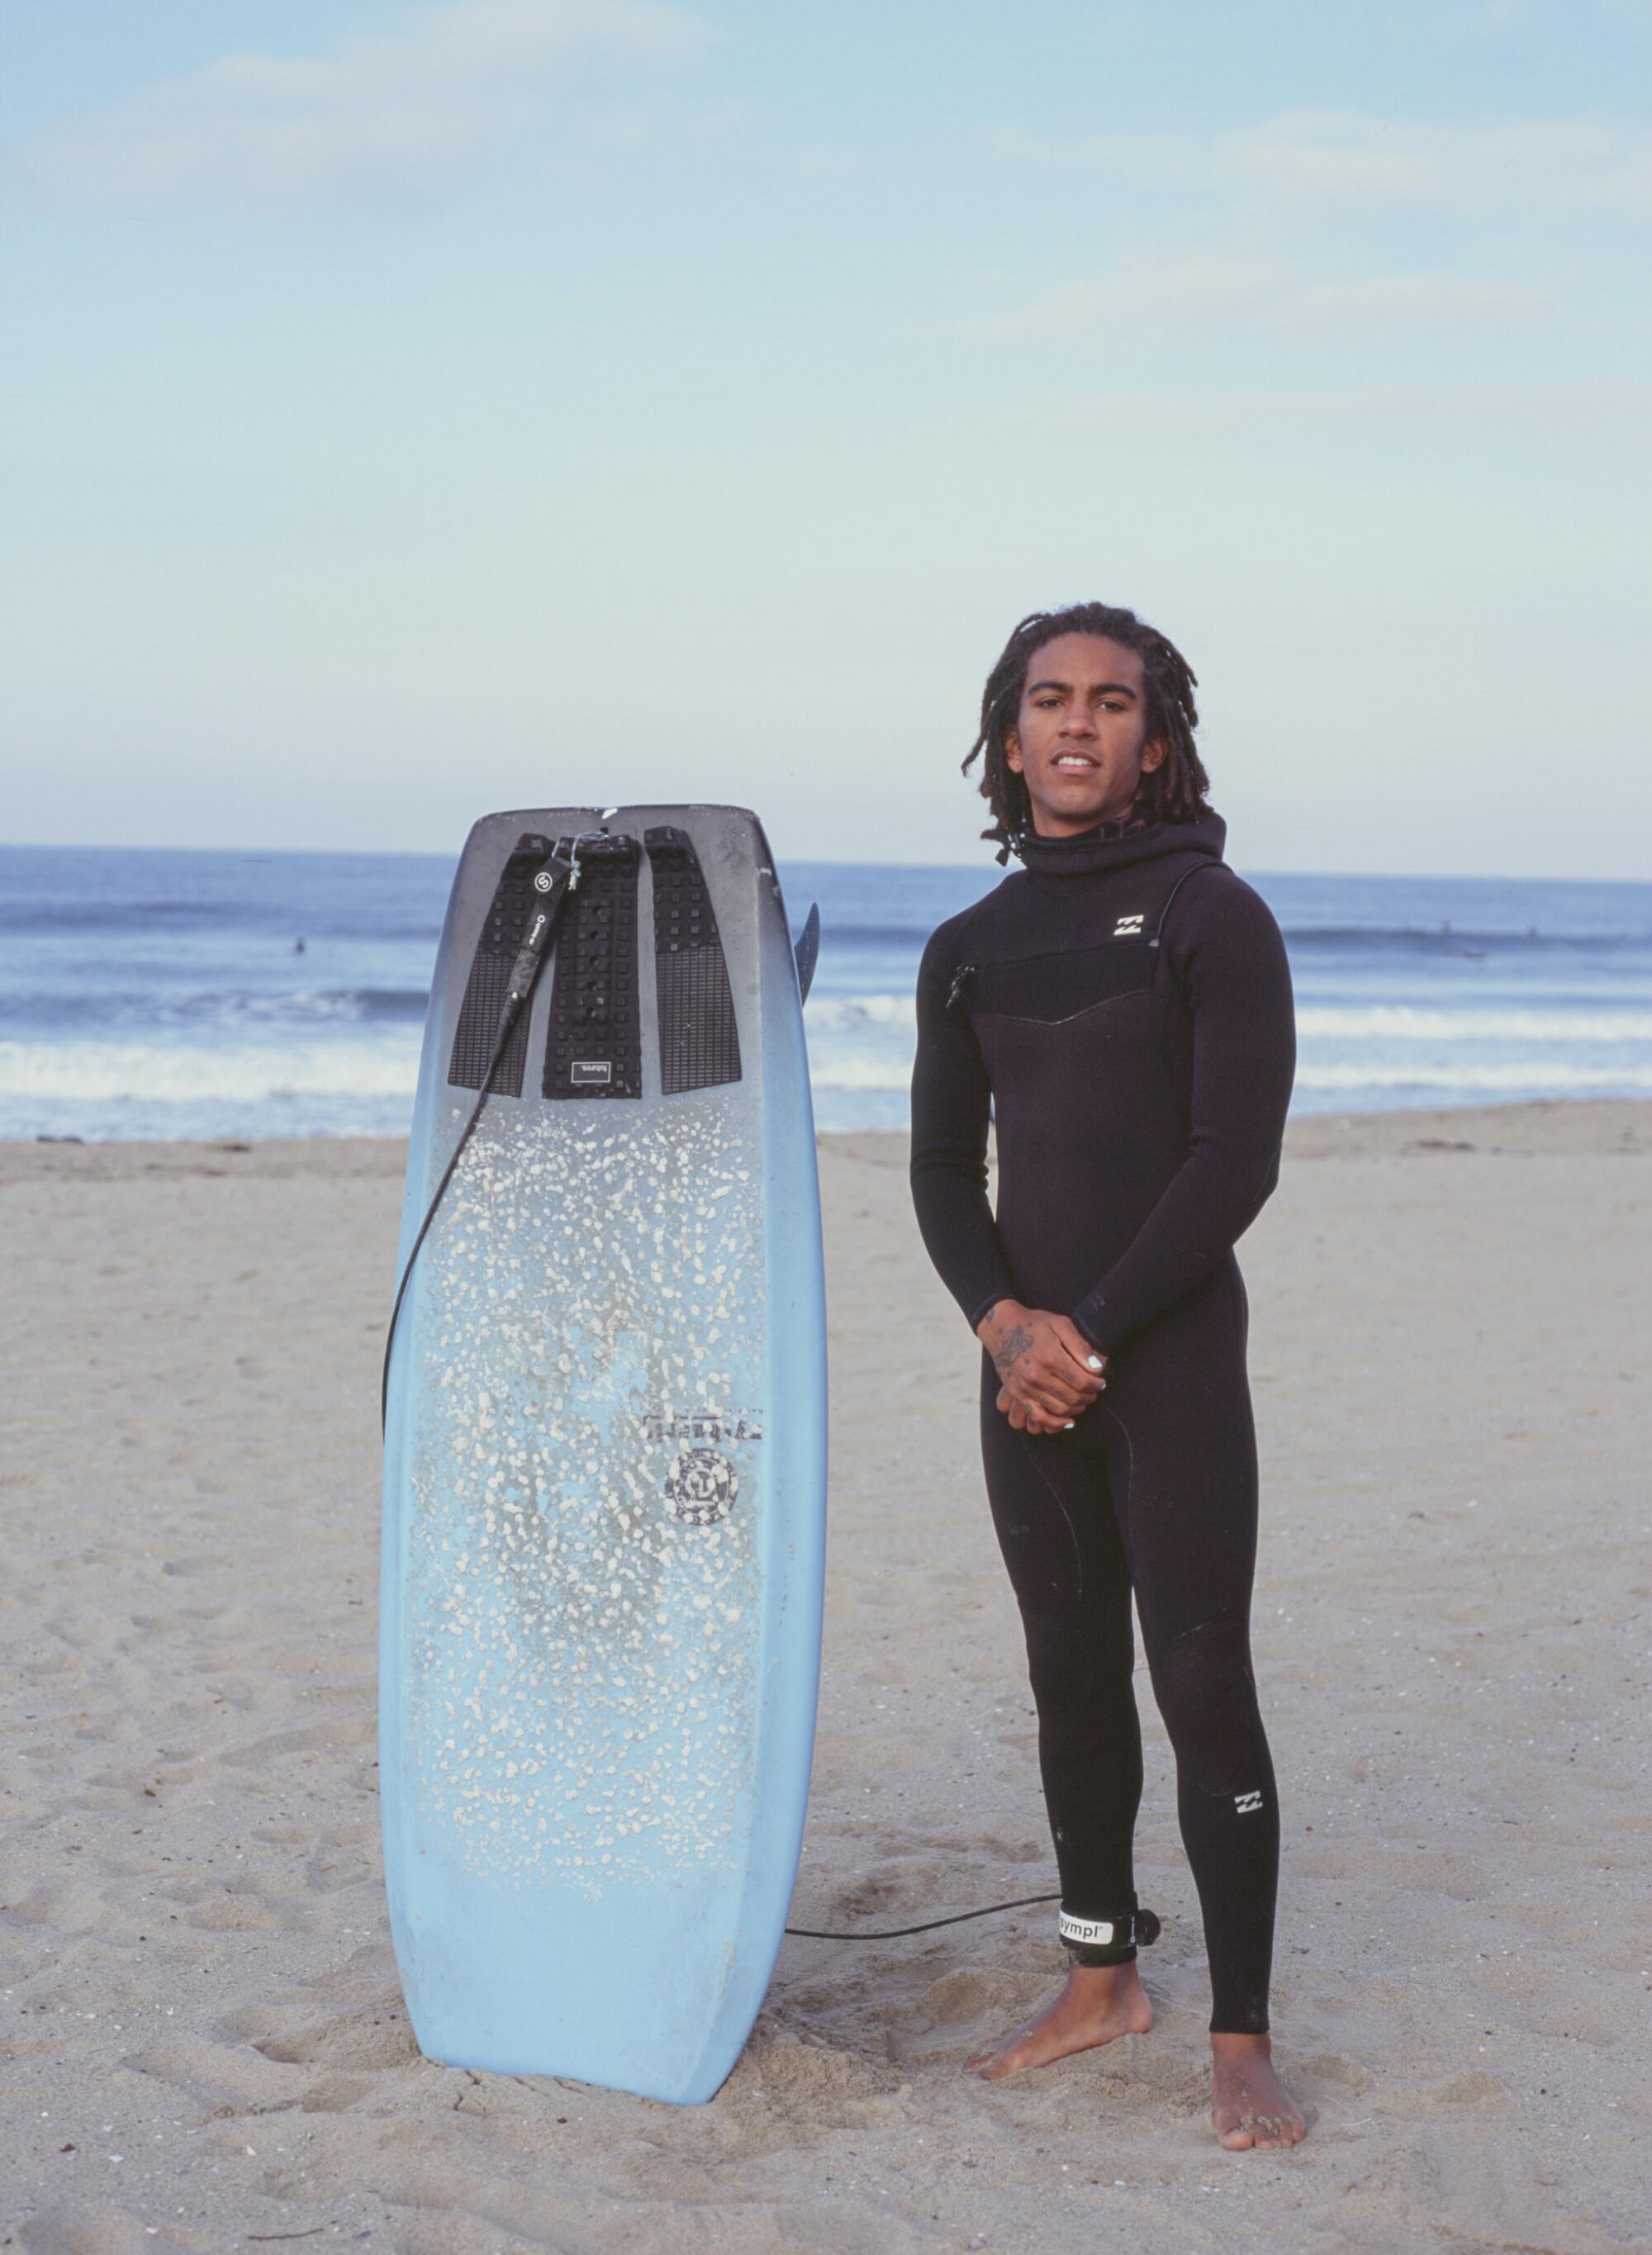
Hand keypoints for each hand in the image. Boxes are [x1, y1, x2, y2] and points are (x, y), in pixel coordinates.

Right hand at [976, 1299, 1106, 1435]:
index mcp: (1050, 1357)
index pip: (1082, 1382)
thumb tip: (1097, 1368)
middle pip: (1073, 1397)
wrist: (1002, 1327)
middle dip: (1089, 1397)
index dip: (1097, 1385)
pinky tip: (1067, 1421)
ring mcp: (1025, 1387)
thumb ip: (1080, 1346)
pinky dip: (1055, 1423)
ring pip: (1060, 1409)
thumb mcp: (1061, 1324)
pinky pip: (1038, 1416)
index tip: (1101, 1382)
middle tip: (1094, 1391)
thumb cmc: (1035, 1324)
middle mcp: (1037, 1375)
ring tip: (1082, 1400)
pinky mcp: (1017, 1393)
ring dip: (1076, 1409)